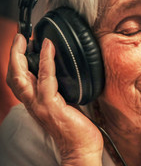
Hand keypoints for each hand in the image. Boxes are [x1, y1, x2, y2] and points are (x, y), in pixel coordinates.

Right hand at [6, 34, 102, 164]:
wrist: (80, 149)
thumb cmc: (76, 129)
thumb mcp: (64, 105)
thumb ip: (59, 92)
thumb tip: (65, 74)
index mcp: (36, 102)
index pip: (19, 80)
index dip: (17, 62)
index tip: (22, 45)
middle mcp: (34, 103)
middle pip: (14, 76)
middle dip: (14, 55)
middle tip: (20, 37)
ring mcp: (41, 105)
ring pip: (22, 77)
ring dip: (23, 55)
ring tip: (30, 39)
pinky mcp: (52, 106)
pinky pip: (46, 80)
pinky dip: (46, 62)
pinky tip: (49, 50)